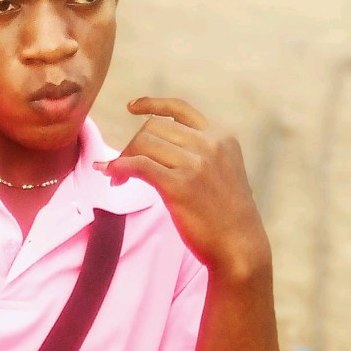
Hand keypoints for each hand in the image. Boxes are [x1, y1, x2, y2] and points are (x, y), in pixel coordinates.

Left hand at [95, 96, 270, 276]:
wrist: (240, 246)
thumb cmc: (226, 216)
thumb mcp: (222, 172)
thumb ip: (200, 154)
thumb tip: (157, 150)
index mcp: (221, 136)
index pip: (180, 108)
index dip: (152, 104)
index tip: (132, 107)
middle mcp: (209, 144)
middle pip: (154, 127)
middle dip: (133, 144)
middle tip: (122, 168)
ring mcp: (195, 163)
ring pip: (143, 143)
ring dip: (123, 158)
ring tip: (118, 179)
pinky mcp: (179, 185)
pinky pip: (138, 165)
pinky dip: (118, 167)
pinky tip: (111, 175)